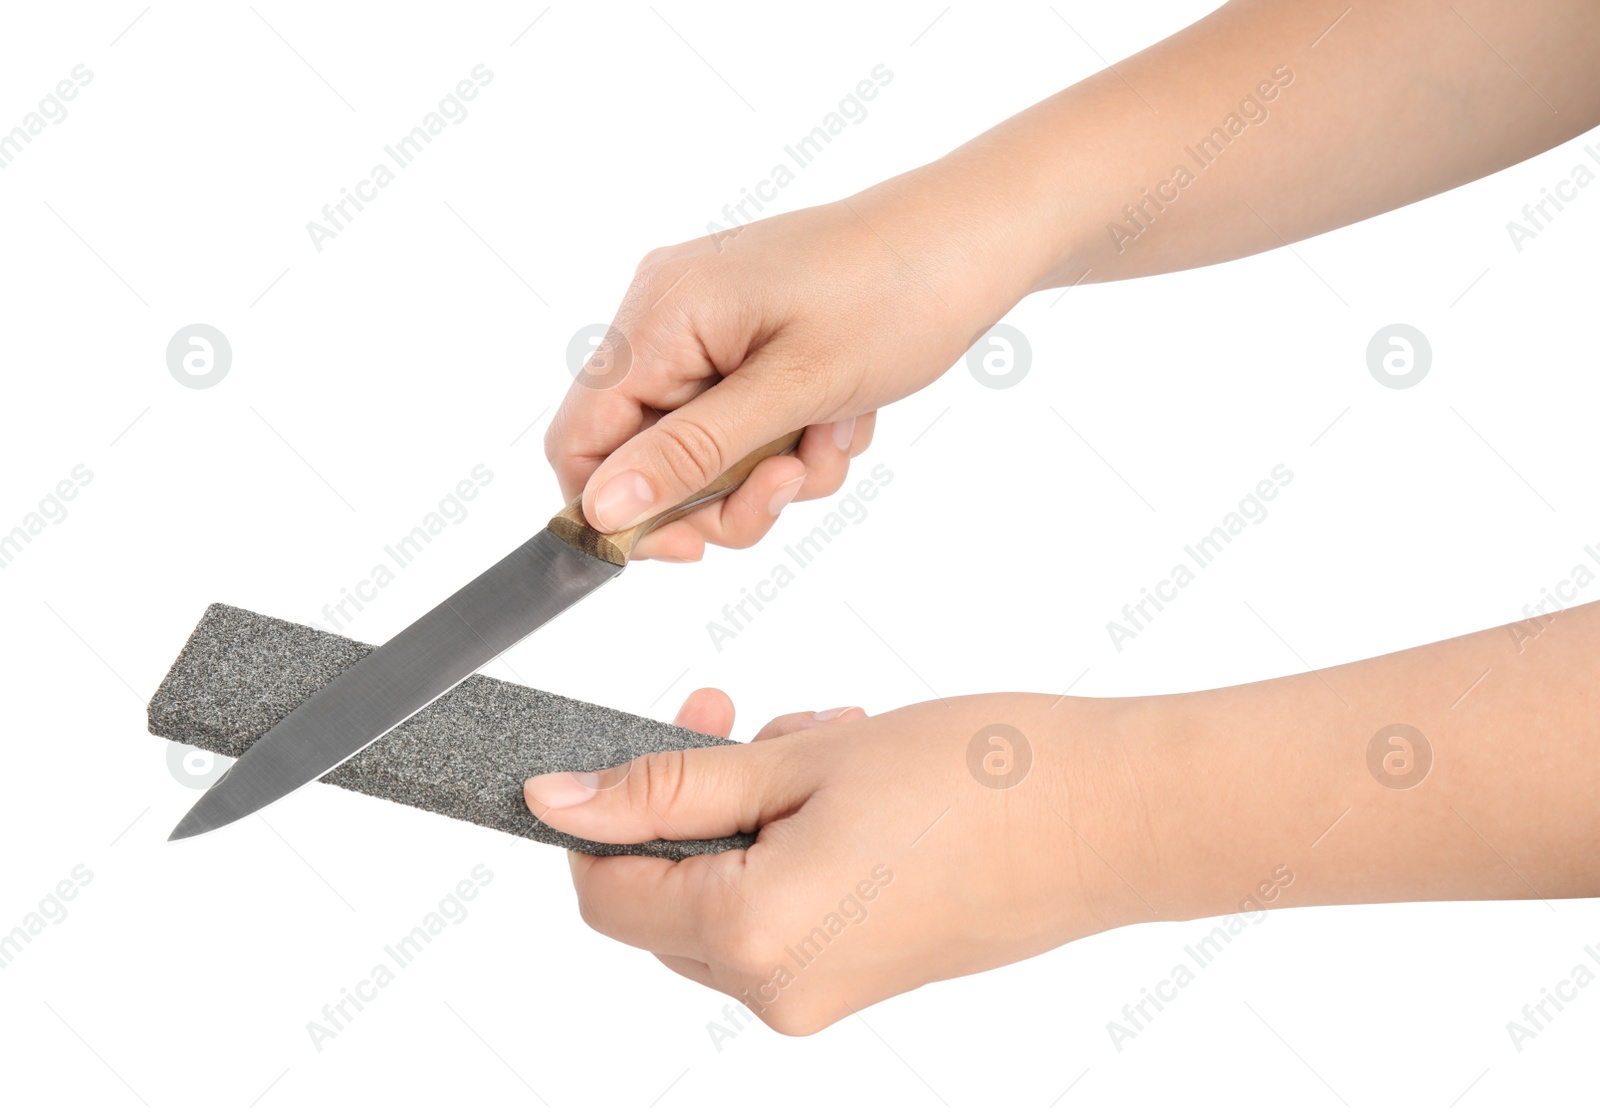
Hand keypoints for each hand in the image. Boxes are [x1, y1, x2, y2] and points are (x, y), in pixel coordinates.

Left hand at [523, 688, 1138, 1033]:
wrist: (1119, 816)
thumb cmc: (985, 777)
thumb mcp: (804, 759)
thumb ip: (669, 784)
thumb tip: (558, 799)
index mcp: (756, 939)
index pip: (607, 894)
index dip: (599, 816)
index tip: (622, 747)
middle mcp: (782, 991)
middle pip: (666, 897)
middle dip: (689, 798)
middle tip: (737, 718)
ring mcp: (826, 995)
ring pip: (726, 894)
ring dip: (749, 809)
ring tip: (821, 743)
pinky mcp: (864, 977)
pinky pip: (784, 910)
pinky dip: (791, 841)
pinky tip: (848, 781)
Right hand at [544, 182, 1042, 561]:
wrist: (979, 238)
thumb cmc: (896, 294)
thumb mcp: (793, 390)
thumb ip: (691, 452)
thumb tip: (598, 508)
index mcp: (662, 313)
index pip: (581, 438)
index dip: (622, 508)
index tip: (693, 544)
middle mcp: (669, 314)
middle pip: (647, 453)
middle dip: (724, 490)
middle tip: (794, 482)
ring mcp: (710, 326)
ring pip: (704, 450)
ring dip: (770, 469)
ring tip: (834, 435)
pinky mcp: (749, 339)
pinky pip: (744, 424)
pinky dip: (793, 440)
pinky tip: (843, 415)